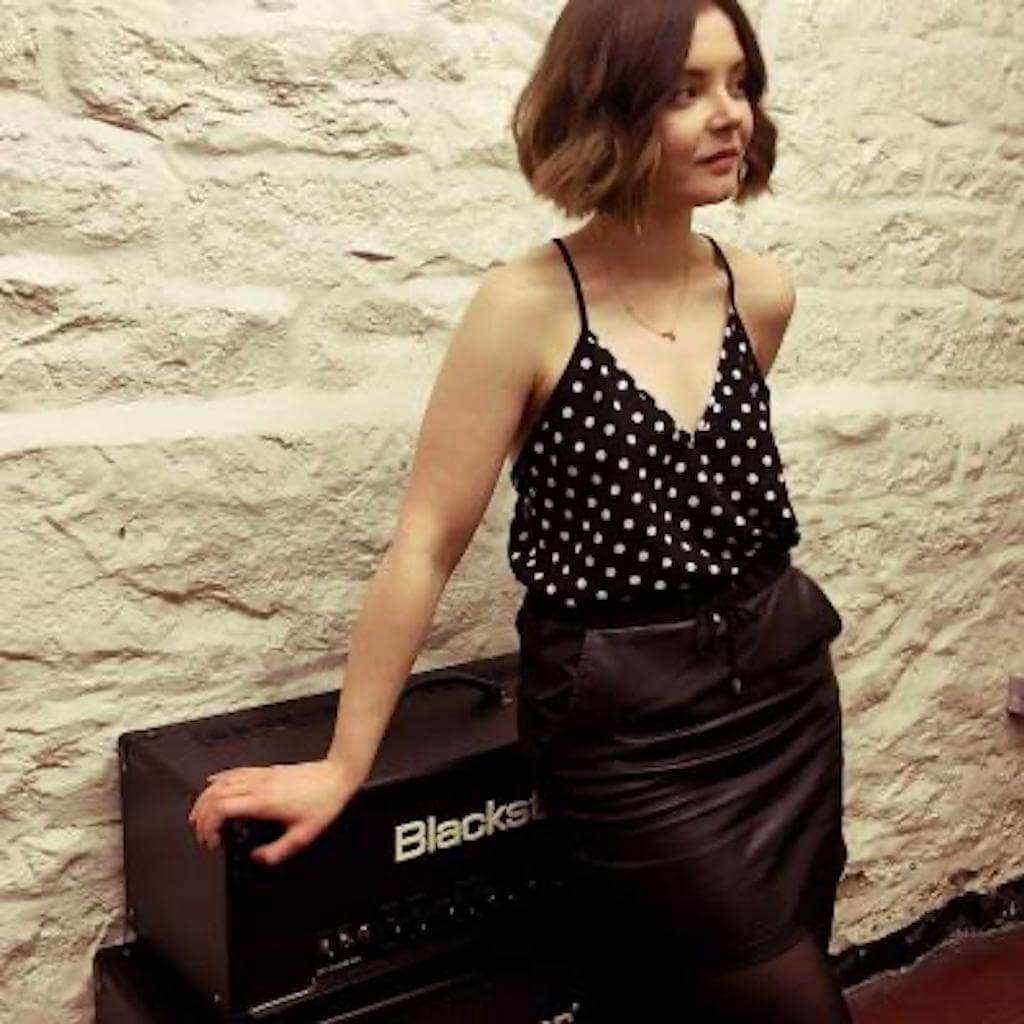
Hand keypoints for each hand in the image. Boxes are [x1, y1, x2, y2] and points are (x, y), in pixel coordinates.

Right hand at [188, 759, 360, 865]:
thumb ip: (278, 851)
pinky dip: (219, 778)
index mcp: (264, 802)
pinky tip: (214, 784)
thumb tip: (259, 858)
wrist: (337, 776)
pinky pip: (236, 771)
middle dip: (201, 815)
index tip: (212, 841)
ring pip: (222, 781)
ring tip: (199, 814)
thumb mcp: (304, 836)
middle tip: (202, 833)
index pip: (222, 808)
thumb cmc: (324, 800)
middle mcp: (259, 786)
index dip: (209, 826)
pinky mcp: (267, 770)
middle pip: (215, 794)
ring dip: (205, 797)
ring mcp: (261, 775)